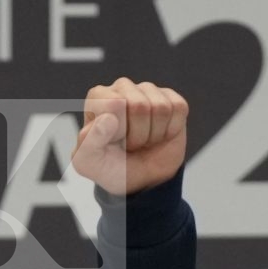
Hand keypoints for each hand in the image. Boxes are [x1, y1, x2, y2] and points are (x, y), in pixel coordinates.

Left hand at [72, 77, 187, 196]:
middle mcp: (122, 87)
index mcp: (98, 97)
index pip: (114, 104)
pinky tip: (160, 134)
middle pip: (139, 106)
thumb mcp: (90, 163)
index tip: (114, 142)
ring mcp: (148, 91)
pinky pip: (178, 108)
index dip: (119, 131)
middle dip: (138, 135)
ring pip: (160, 108)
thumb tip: (107, 119)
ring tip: (144, 140)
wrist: (140, 180)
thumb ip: (89, 141)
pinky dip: (171, 129)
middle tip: (130, 144)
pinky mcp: (170, 98)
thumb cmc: (110, 167)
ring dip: (154, 134)